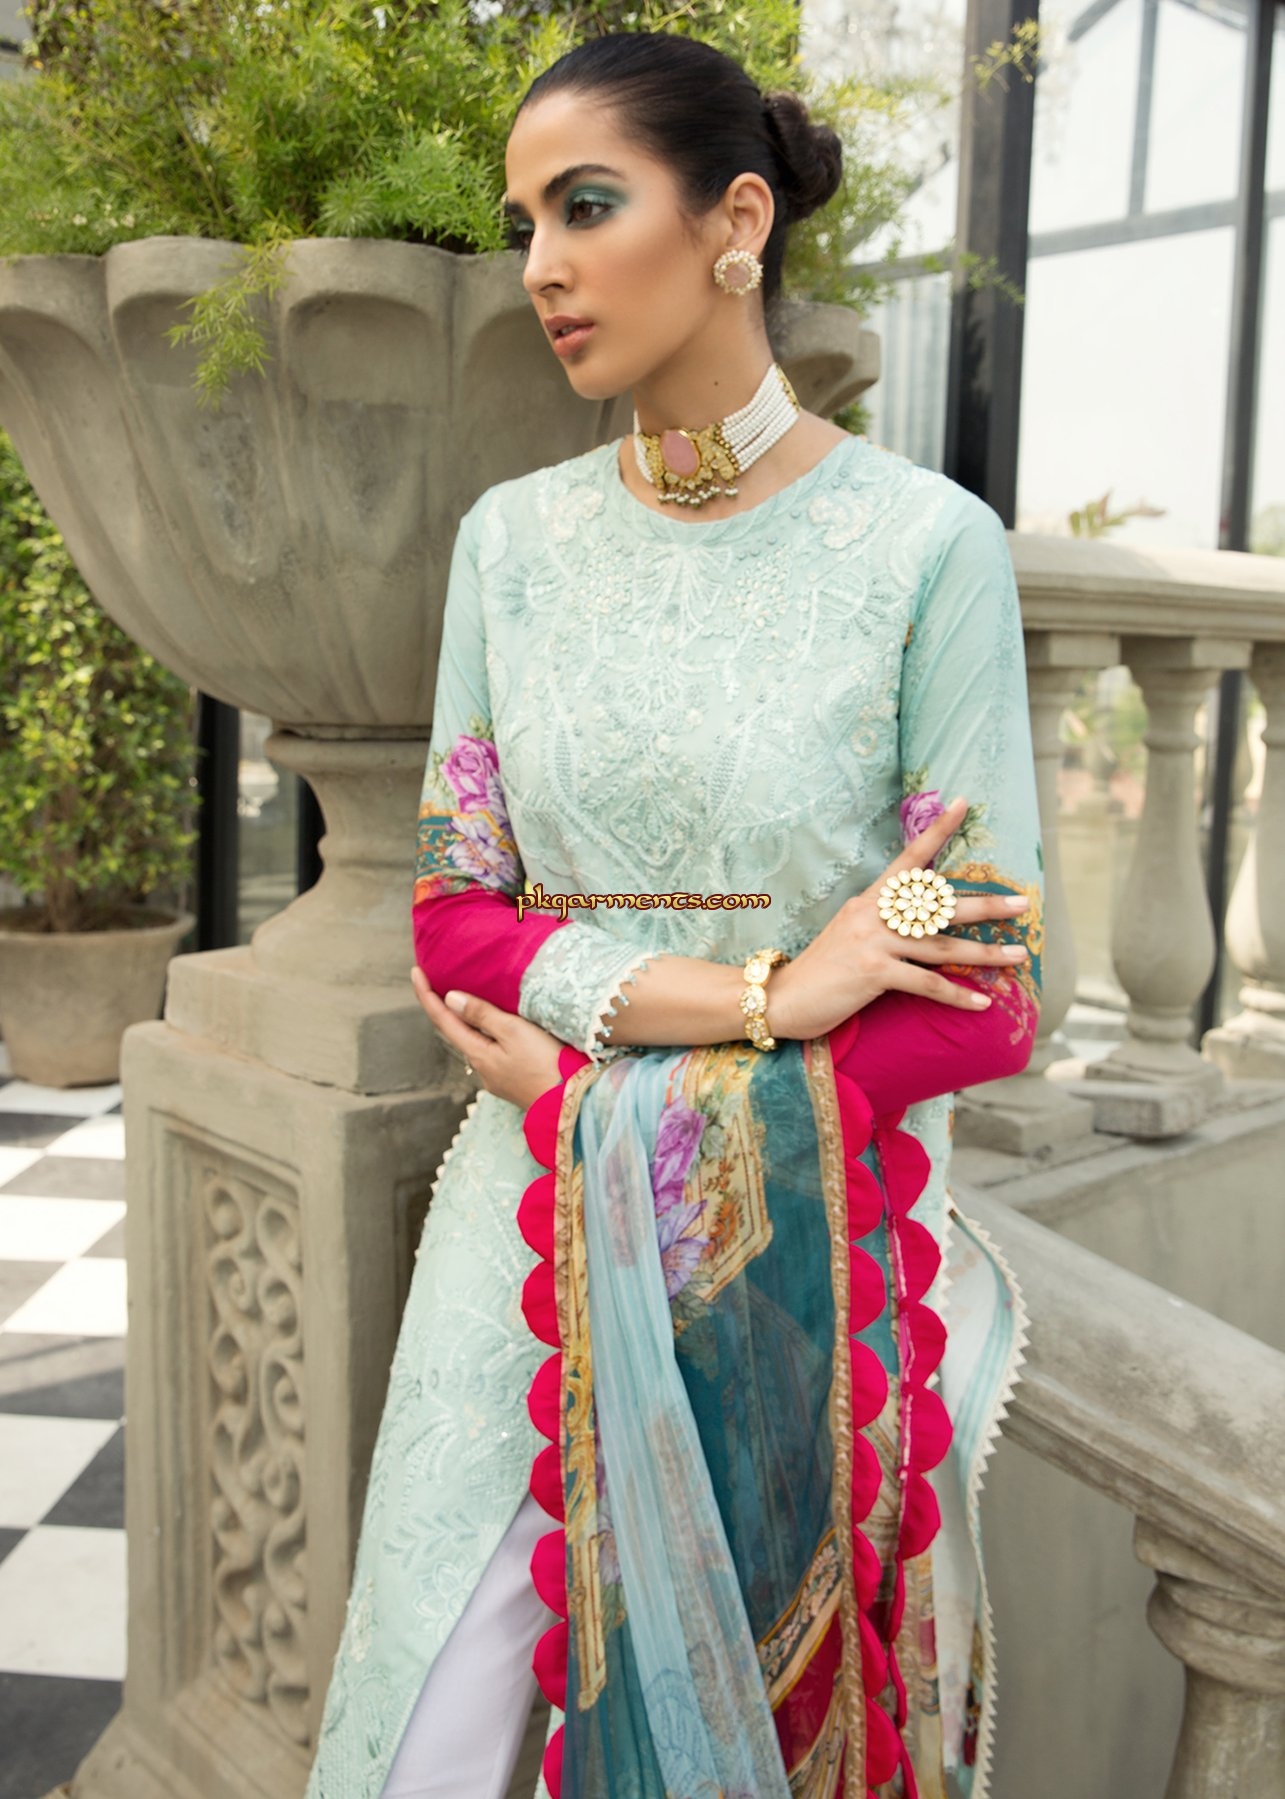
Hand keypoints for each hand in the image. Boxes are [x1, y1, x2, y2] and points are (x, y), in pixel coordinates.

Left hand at [409, 967, 565, 1109]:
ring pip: (476, 1041)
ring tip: (467, 999)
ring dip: (468, 1021)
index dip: (427, 995)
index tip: (415, 971)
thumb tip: (450, 998)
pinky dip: (487, 1033)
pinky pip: (492, 1050)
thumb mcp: (514, 1032)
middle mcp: (482, 1067)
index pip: (443, 1020)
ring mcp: (497, 1077)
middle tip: (437, 980)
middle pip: (456, 1031)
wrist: (572, 1104)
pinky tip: (498, 1026)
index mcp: (477, 1053)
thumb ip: (482, 1015)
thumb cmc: (547, 1065)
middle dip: (445, 1008)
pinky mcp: (513, 1081)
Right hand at [769, 796, 1032, 1040]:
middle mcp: (873, 914)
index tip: (962, 804)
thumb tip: (920, 922)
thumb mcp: (852, 934)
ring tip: (1019, 955)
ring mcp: (873, 942)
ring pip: (943, 946)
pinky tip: (982, 1002)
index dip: (937, 831)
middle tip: (1022, 903)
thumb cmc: (823, 969)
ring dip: (986, 953)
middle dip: (986, 905)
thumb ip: (884, 924)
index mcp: (870, 900)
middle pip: (939, 904)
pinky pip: (927, 983)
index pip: (910, 858)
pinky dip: (957, 994)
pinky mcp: (873, 973)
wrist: (785, 998)